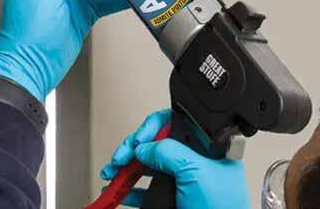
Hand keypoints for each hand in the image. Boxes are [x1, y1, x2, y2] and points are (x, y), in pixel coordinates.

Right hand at [101, 110, 250, 208]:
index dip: (153, 126)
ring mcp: (183, 180)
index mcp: (207, 146)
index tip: (140, 139)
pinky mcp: (174, 199)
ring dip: (126, 168)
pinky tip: (121, 192)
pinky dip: (130, 190)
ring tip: (112, 173)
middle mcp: (194, 159)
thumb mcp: (195, 172)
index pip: (176, 121)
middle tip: (120, 157)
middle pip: (156, 143)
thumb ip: (168, 152)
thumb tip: (144, 146)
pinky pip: (147, 189)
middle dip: (133, 149)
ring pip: (148, 166)